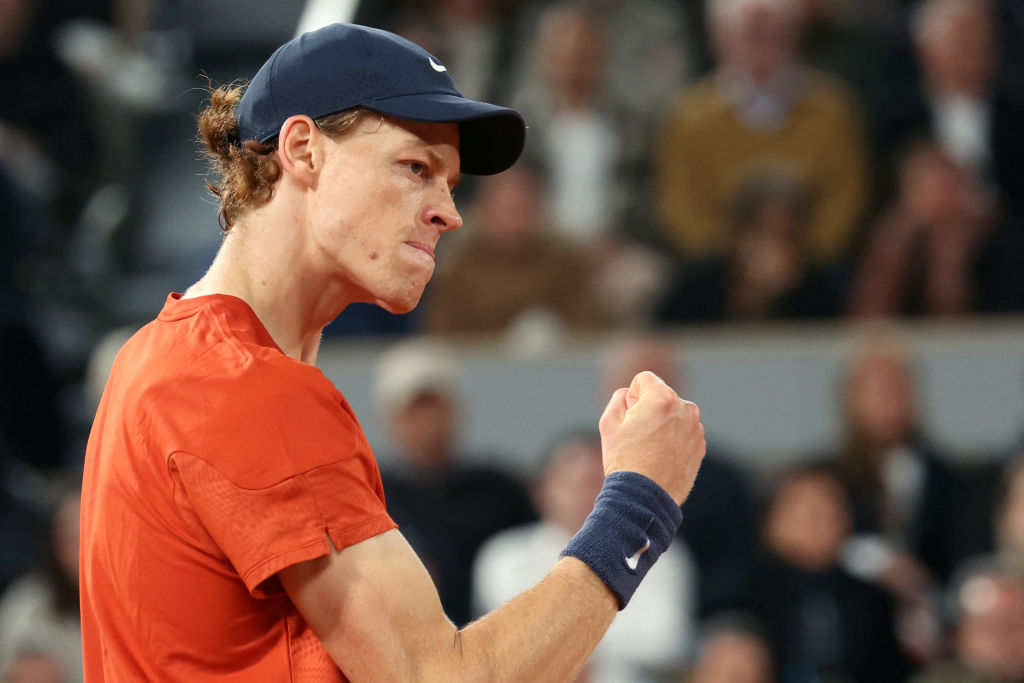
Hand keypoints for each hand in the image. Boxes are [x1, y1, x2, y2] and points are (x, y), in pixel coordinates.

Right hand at [598, 371, 705, 504]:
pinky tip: (661, 457)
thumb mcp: (609, 423)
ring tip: (650, 449)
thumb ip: (619, 398)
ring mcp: (696, 428)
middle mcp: (685, 408)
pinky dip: (673, 438)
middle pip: (660, 395)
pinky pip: (683, 431)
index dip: (632, 397)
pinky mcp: (700, 445)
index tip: (630, 418)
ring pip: (673, 413)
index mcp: (663, 398)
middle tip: (638, 436)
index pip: (644, 379)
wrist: (646, 498)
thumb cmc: (625, 460)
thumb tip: (630, 394)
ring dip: (662, 423)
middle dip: (648, 408)